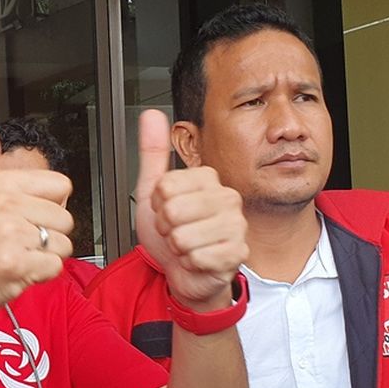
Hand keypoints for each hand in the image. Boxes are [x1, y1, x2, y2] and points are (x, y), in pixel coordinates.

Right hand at [0, 118, 73, 317]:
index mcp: (2, 183)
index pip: (62, 185)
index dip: (50, 206)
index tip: (28, 216)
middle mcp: (5, 204)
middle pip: (66, 218)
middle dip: (49, 236)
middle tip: (19, 241)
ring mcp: (10, 233)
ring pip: (64, 244)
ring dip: (45, 256)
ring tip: (18, 255)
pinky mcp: (16, 263)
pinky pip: (54, 267)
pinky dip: (40, 275)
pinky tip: (17, 270)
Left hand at [133, 109, 246, 308]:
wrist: (185, 272)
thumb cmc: (171, 233)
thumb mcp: (153, 191)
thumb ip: (153, 153)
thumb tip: (151, 115)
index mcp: (207, 178)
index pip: (165, 186)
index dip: (157, 204)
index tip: (166, 210)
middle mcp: (227, 198)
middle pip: (172, 211)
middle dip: (165, 227)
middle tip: (176, 230)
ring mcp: (236, 225)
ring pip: (182, 237)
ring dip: (176, 247)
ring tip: (186, 245)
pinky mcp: (237, 252)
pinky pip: (196, 257)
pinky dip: (189, 264)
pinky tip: (197, 260)